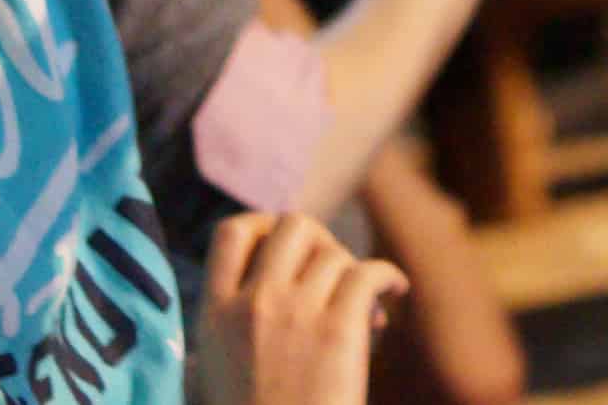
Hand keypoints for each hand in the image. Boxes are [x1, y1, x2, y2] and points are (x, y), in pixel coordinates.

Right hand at [196, 212, 409, 404]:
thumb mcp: (213, 382)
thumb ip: (221, 338)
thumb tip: (244, 299)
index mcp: (214, 315)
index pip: (231, 232)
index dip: (264, 226)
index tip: (287, 246)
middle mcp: (252, 303)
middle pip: (292, 225)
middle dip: (319, 240)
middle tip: (334, 272)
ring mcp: (295, 312)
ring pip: (334, 252)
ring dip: (355, 268)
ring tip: (369, 304)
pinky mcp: (338, 329)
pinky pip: (367, 273)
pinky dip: (387, 277)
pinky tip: (394, 293)